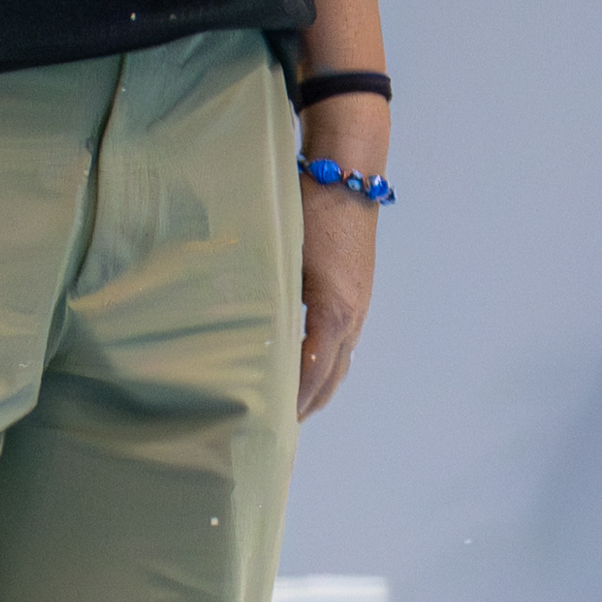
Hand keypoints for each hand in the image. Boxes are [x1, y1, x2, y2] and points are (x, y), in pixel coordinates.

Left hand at [297, 118, 382, 419]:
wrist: (349, 171)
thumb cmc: (310, 208)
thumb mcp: (282, 255)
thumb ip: (267, 296)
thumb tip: (242, 334)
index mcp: (333, 312)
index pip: (311, 375)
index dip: (291, 403)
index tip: (269, 424)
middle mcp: (352, 318)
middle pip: (330, 380)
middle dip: (305, 407)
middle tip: (275, 430)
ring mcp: (359, 308)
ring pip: (341, 365)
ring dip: (318, 390)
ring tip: (292, 408)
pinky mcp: (358, 296)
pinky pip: (344, 345)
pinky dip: (327, 367)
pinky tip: (309, 370)